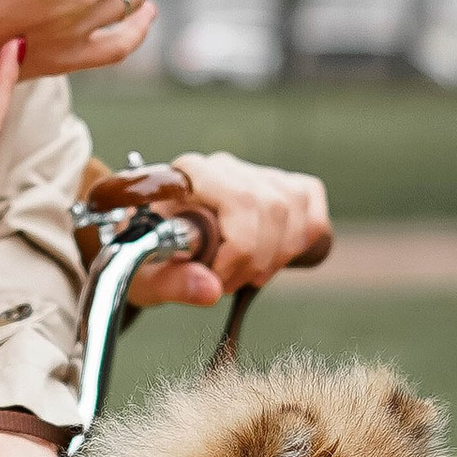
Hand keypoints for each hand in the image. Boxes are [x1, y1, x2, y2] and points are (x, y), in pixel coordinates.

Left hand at [127, 151, 333, 309]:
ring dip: (278, 254)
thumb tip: (211, 289)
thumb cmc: (148, 258)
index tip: (218, 277)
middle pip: (272, 206)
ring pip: (294, 207)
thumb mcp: (145, 278)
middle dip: (258, 258)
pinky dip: (302, 240)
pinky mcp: (282, 185)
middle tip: (228, 284)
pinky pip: (311, 205)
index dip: (241, 248)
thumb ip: (172, 283)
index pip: (240, 201)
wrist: (155, 246)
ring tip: (244, 275)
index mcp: (186, 177)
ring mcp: (254, 173)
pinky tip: (273, 259)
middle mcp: (223, 167)